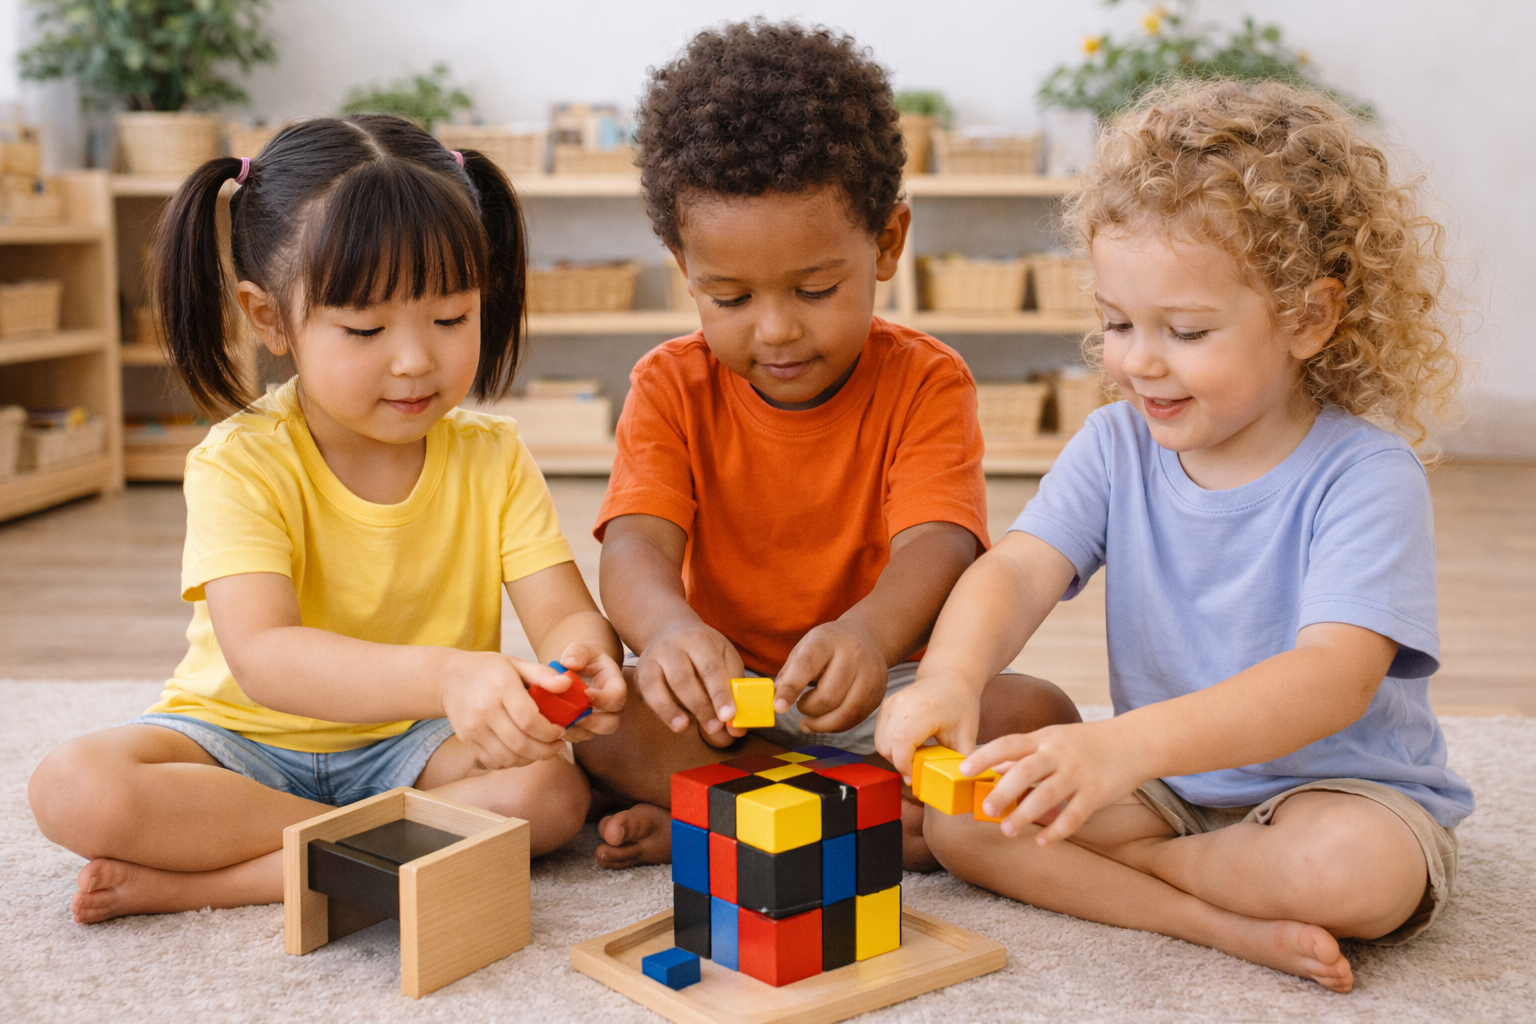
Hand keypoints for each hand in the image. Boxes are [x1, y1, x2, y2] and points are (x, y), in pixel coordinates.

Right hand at [439, 651, 574, 769]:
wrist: (448, 678)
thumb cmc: (488, 669)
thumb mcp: (516, 663)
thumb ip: (542, 674)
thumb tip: (567, 684)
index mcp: (501, 688)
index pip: (528, 720)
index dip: (549, 731)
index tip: (561, 730)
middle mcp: (484, 711)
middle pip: (520, 743)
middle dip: (546, 750)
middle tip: (558, 745)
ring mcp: (473, 729)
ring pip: (508, 758)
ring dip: (531, 759)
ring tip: (543, 750)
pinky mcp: (467, 741)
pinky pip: (494, 762)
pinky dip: (513, 763)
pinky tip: (523, 752)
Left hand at [547, 641, 626, 742]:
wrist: (578, 670)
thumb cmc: (583, 658)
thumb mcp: (583, 649)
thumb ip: (578, 652)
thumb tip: (570, 663)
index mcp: (615, 686)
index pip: (618, 698)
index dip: (604, 699)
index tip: (586, 693)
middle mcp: (611, 708)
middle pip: (611, 723)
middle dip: (593, 723)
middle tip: (574, 716)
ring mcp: (598, 721)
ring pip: (592, 734)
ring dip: (575, 730)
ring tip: (558, 719)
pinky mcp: (583, 729)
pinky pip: (576, 737)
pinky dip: (564, 733)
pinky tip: (551, 723)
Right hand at [633, 618, 746, 746]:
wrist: (670, 630)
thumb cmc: (704, 650)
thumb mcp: (725, 658)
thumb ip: (734, 690)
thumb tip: (736, 727)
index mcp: (700, 639)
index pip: (711, 668)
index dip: (720, 694)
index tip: (728, 716)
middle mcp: (673, 646)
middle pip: (683, 679)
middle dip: (699, 707)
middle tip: (714, 728)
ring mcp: (653, 658)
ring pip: (658, 686)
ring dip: (671, 711)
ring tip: (684, 727)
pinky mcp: (640, 672)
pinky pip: (646, 694)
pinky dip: (658, 711)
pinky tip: (673, 722)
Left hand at [774, 621, 887, 734]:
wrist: (867, 637)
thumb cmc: (828, 646)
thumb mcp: (804, 648)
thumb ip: (788, 674)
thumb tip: (775, 703)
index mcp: (827, 640)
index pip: (807, 665)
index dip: (791, 688)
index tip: (778, 707)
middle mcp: (853, 655)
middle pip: (828, 696)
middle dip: (808, 709)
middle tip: (801, 705)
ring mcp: (870, 674)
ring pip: (844, 712)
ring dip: (821, 723)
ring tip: (810, 720)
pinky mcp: (878, 693)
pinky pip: (855, 719)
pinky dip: (836, 726)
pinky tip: (826, 720)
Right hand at [873, 674, 981, 780]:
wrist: (951, 677)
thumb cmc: (960, 705)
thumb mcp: (967, 735)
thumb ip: (962, 760)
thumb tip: (961, 783)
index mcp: (925, 710)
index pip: (901, 742)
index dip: (904, 765)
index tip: (916, 777)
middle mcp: (903, 704)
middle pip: (886, 745)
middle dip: (899, 764)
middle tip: (918, 769)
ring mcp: (892, 703)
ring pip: (880, 742)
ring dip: (894, 756)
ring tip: (914, 757)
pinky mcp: (886, 705)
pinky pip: (879, 734)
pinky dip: (890, 746)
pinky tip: (908, 746)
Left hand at [960, 719, 1148, 844]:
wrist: (1135, 742)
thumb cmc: (1086, 742)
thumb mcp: (1052, 739)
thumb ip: (1024, 754)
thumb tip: (992, 768)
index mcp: (1044, 739)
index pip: (1009, 744)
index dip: (985, 757)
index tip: (964, 770)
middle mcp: (1059, 754)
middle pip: (1026, 770)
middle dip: (1003, 791)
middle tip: (986, 810)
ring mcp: (1079, 773)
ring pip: (1048, 794)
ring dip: (1026, 814)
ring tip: (1008, 831)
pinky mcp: (1097, 792)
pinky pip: (1075, 814)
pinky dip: (1058, 829)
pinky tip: (1042, 841)